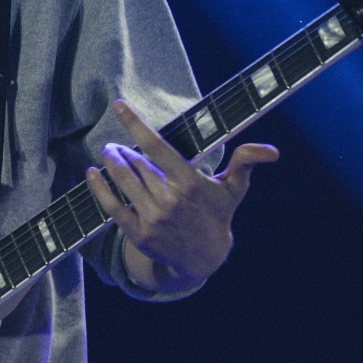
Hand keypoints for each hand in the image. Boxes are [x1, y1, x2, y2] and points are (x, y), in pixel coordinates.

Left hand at [85, 99, 277, 291]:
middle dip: (124, 150)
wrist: (202, 257)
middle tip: (118, 145)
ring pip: (122, 180)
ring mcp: (152, 217)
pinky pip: (110, 206)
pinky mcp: (137, 233)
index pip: (157, 146)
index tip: (119, 105)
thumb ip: (245, 164)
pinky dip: (97, 187)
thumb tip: (271, 151)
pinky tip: (91, 173)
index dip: (135, 124)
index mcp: (190, 183)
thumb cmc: (216, 214)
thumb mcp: (233, 189)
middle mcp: (169, 200)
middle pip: (136, 163)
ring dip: (111, 162)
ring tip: (109, 153)